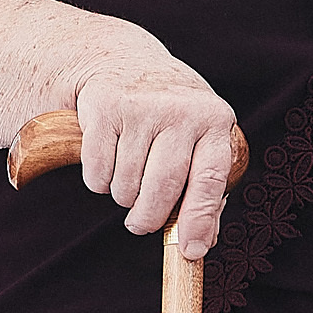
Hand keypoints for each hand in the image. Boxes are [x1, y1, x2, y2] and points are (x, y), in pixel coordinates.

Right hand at [72, 57, 237, 259]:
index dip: (199, 221)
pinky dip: (99, 181)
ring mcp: (141, 107)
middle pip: (162, 189)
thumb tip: (200, 243)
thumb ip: (204, 190)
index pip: (210, 180)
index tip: (190, 252)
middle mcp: (180, 110)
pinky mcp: (104, 108)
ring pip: (126, 185)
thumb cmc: (168, 114)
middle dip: (147, 220)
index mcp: (214, 119)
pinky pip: (97, 172)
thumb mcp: (198, 139)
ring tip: (128, 177)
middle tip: (139, 225)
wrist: (121, 60)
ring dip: (122, 196)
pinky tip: (108, 161)